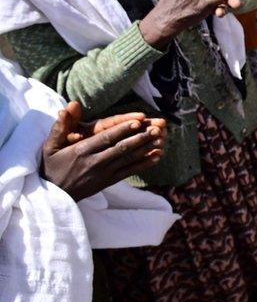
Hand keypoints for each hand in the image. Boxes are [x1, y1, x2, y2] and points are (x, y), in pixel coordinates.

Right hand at [41, 102, 164, 200]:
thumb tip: (68, 105)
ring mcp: (104, 173)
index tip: (138, 121)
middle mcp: (95, 162)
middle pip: (122, 148)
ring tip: (161, 139)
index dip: (123, 130)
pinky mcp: (109, 181)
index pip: (106, 138)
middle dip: (141, 138)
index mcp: (81, 151)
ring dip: (146, 149)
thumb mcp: (50, 147)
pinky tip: (157, 156)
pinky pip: (129, 171)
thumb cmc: (50, 166)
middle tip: (157, 128)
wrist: (53, 195)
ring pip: (128, 159)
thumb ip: (60, 126)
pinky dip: (144, 164)